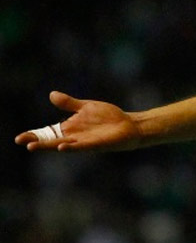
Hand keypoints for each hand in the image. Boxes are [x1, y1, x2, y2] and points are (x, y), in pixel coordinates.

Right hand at [15, 91, 141, 151]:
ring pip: (62, 146)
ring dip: (49, 146)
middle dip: (36, 142)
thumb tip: (51, 94)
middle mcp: (73, 137)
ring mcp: (84, 141)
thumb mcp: (86, 107)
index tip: (20, 138)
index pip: (47, 133)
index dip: (34, 135)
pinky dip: (71, 147)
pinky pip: (81, 147)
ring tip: (33, 147)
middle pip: (51, 141)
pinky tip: (61, 147)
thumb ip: (69, 103)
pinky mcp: (95, 144)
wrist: (129, 125)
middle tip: (22, 141)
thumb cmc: (108, 117)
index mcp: (69, 128)